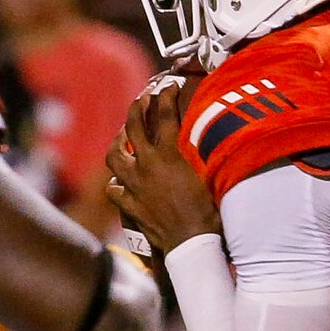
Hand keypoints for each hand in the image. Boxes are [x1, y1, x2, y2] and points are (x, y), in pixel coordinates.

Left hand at [106, 73, 215, 249]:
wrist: (193, 245)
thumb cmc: (209, 213)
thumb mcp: (211, 176)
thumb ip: (205, 153)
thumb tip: (214, 135)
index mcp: (168, 155)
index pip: (164, 114)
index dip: (166, 95)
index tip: (168, 85)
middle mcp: (147, 166)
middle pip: (132, 126)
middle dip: (136, 107)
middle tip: (141, 100)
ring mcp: (135, 186)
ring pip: (115, 155)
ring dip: (118, 143)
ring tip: (123, 138)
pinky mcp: (130, 205)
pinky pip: (115, 189)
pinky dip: (117, 182)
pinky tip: (121, 180)